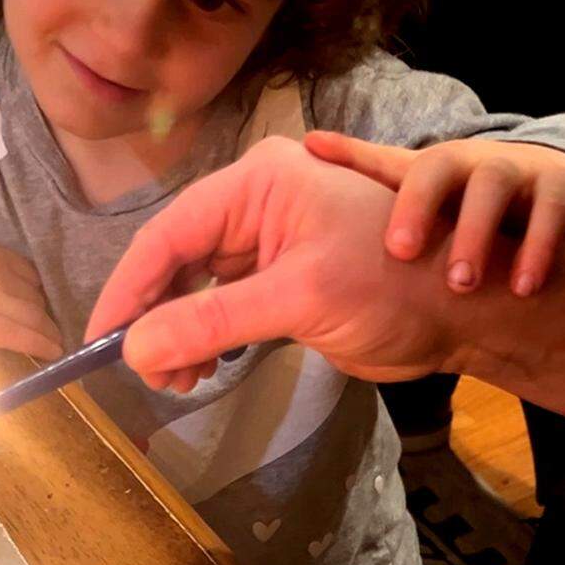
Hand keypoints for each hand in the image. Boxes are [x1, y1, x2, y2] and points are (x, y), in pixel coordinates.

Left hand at [0, 224, 62, 361]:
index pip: (24, 336)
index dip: (45, 346)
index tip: (56, 353)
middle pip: (34, 313)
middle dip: (48, 329)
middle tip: (55, 339)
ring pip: (33, 290)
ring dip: (40, 307)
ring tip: (41, 318)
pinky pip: (24, 266)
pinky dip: (33, 282)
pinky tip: (31, 290)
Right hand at [86, 137, 463, 390]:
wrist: (465, 311)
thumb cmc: (394, 285)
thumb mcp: (298, 299)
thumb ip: (212, 322)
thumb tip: (136, 349)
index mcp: (258, 184)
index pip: (169, 234)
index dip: (129, 289)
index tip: (99, 340)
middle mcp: (255, 205)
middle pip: (175, 259)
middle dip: (154, 318)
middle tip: (145, 373)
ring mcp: (268, 242)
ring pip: (194, 287)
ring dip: (178, 335)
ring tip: (178, 381)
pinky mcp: (281, 280)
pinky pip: (221, 306)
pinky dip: (206, 339)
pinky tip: (202, 369)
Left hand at [304, 132, 564, 296]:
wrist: (540, 193)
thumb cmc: (459, 199)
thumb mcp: (412, 188)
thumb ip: (361, 174)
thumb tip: (306, 145)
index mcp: (426, 167)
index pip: (394, 168)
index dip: (376, 192)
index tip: (371, 239)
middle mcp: (466, 161)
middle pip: (440, 168)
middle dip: (418, 208)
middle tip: (401, 254)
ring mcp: (513, 171)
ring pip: (493, 186)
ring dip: (475, 234)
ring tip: (461, 283)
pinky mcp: (557, 189)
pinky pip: (550, 213)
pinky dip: (536, 249)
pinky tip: (522, 287)